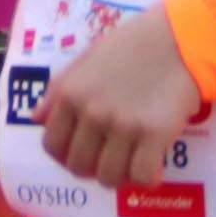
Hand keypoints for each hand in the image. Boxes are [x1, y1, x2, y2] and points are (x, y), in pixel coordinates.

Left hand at [40, 5, 202, 190]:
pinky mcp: (155, 134)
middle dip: (92, 167)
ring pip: (108, 178)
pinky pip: (142, 177)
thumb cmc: (132, 46)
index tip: (83, 152)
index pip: (52, 145)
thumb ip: (59, 90)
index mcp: (71, 94)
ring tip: (132, 160)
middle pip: (78, 167)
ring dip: (120, 175)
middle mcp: (92, 112)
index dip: (65, 155)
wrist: (179, 37)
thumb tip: (36, 119)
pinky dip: (148, 178)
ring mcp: (123, 125)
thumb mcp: (85, 60)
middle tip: (110, 157)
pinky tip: (154, 164)